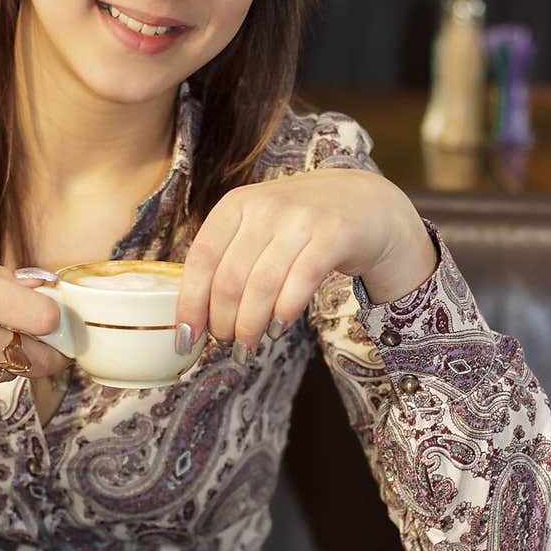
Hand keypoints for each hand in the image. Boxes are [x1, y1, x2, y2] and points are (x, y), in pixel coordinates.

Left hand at [176, 169, 437, 354]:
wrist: (365, 204)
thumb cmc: (299, 226)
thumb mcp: (258, 227)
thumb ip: (229, 260)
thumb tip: (195, 319)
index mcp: (236, 204)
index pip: (201, 259)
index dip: (190, 303)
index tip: (186, 339)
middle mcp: (266, 206)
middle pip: (230, 279)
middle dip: (223, 322)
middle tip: (227, 344)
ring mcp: (301, 218)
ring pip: (263, 286)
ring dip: (251, 326)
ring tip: (248, 347)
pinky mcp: (334, 234)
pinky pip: (301, 282)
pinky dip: (285, 312)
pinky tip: (278, 329)